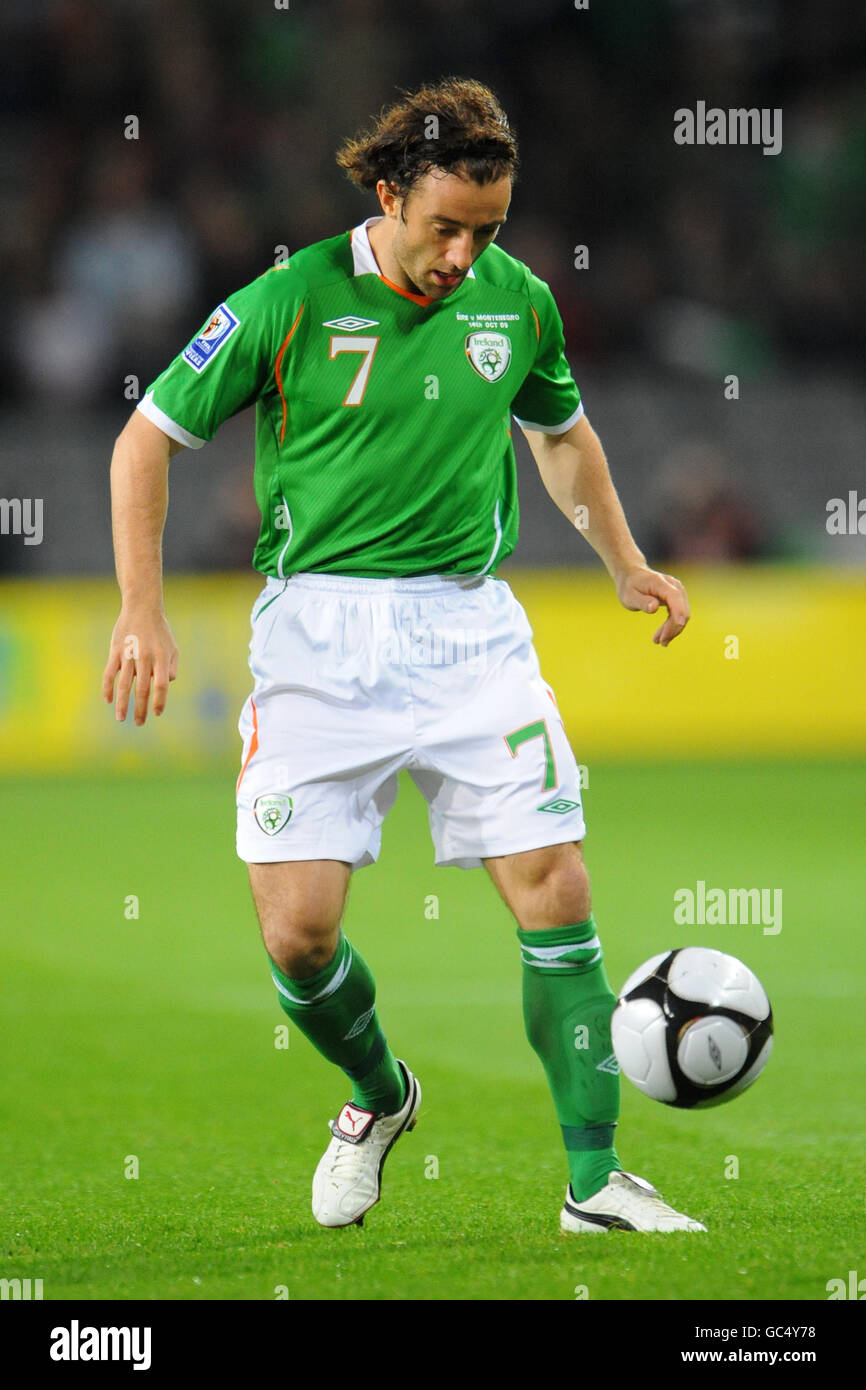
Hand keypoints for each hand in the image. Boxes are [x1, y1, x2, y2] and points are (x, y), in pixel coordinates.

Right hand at [102, 609, 178, 723]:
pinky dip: (107, 688)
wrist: (142, 608)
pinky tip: (108, 700)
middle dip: (141, 709)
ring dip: (122, 704)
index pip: (161, 685)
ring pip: (124, 685)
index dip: (159, 701)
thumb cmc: (160, 631)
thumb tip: (167, 685)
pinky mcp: (115, 651)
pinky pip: (110, 673)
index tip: (157, 713)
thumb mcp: (173, 648)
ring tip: (121, 718)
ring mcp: (129, 654)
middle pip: (143, 689)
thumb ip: (172, 668)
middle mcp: (145, 658)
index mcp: (161, 658)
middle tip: (139, 723)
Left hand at [616, 566, 689, 645]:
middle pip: (681, 609)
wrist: (632, 576)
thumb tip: (654, 607)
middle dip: (673, 628)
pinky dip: (672, 626)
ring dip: (673, 629)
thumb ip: (642, 601)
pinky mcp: (677, 598)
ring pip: (683, 614)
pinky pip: (679, 614)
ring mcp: (677, 591)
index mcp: (660, 583)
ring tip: (660, 642)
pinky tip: (663, 636)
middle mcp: (673, 585)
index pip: (674, 598)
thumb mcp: (629, 596)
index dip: (677, 615)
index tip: (672, 631)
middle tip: (660, 642)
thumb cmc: (629, 586)